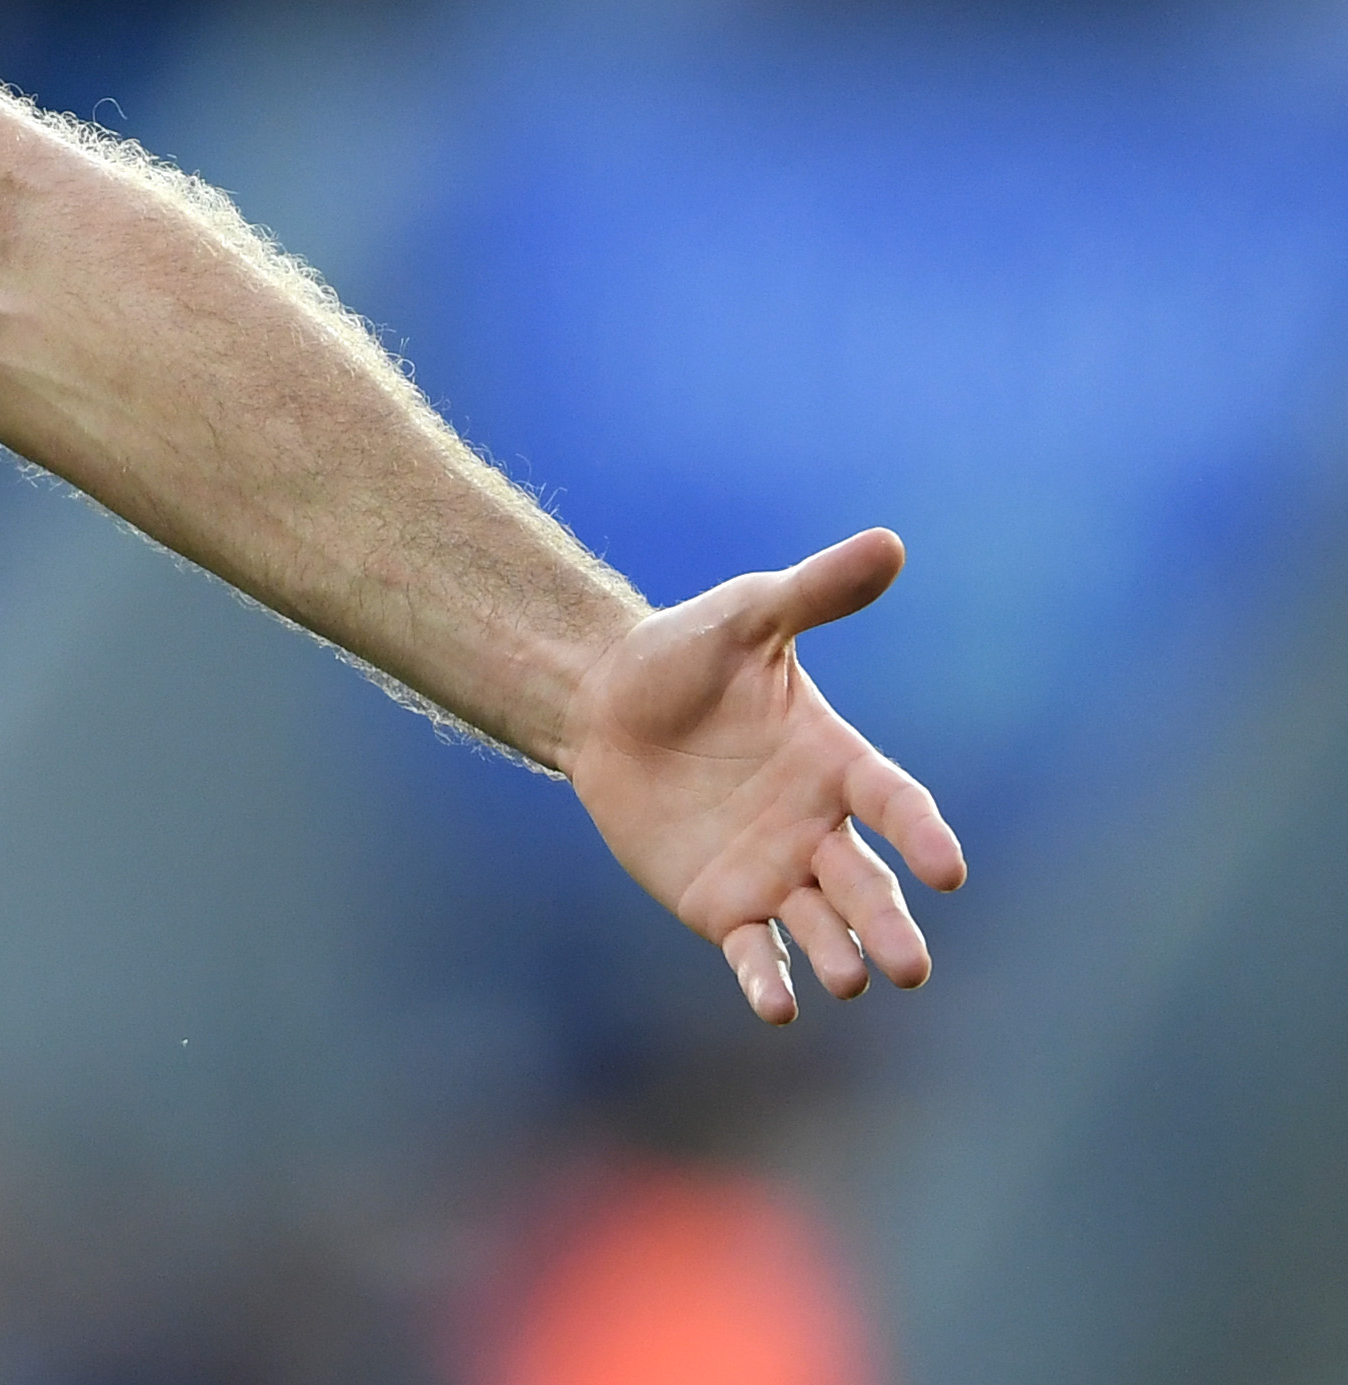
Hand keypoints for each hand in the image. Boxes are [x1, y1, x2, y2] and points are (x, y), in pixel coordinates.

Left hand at [562, 528, 967, 1023]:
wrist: (602, 700)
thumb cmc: (685, 654)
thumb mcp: (747, 616)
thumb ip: (815, 592)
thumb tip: (889, 543)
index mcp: (837, 762)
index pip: (896, 804)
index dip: (923, 835)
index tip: (949, 868)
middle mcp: (818, 828)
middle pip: (869, 885)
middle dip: (893, 925)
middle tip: (913, 967)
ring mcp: (775, 873)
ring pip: (824, 927)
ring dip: (842, 957)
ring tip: (853, 980)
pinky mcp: (723, 906)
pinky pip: (756, 952)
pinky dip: (769, 981)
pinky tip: (779, 1008)